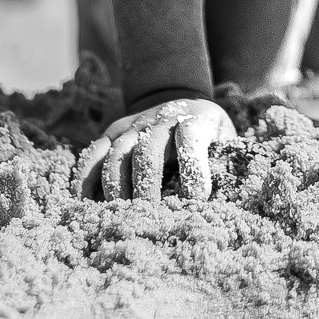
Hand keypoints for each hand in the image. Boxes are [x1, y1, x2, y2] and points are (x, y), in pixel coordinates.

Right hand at [76, 96, 235, 202]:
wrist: (180, 100)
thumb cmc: (210, 136)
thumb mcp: (226, 141)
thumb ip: (228, 165)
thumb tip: (234, 208)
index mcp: (196, 119)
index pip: (191, 137)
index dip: (193, 168)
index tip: (198, 200)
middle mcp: (161, 119)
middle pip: (148, 150)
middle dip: (147, 186)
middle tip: (150, 218)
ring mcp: (132, 125)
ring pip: (117, 154)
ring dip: (118, 189)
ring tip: (122, 218)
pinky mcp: (112, 133)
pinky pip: (93, 154)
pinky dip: (85, 178)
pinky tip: (83, 204)